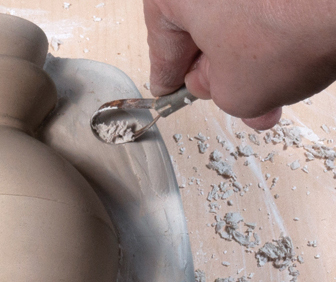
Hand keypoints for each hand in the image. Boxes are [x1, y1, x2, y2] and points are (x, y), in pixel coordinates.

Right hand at [143, 0, 335, 128]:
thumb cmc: (293, 24)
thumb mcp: (236, 92)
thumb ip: (216, 93)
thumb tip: (223, 82)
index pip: (162, 47)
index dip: (171, 77)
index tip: (171, 89)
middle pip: (204, 27)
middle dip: (224, 67)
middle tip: (238, 92)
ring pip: (240, 13)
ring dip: (256, 50)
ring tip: (280, 75)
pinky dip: (278, 21)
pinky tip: (295, 47)